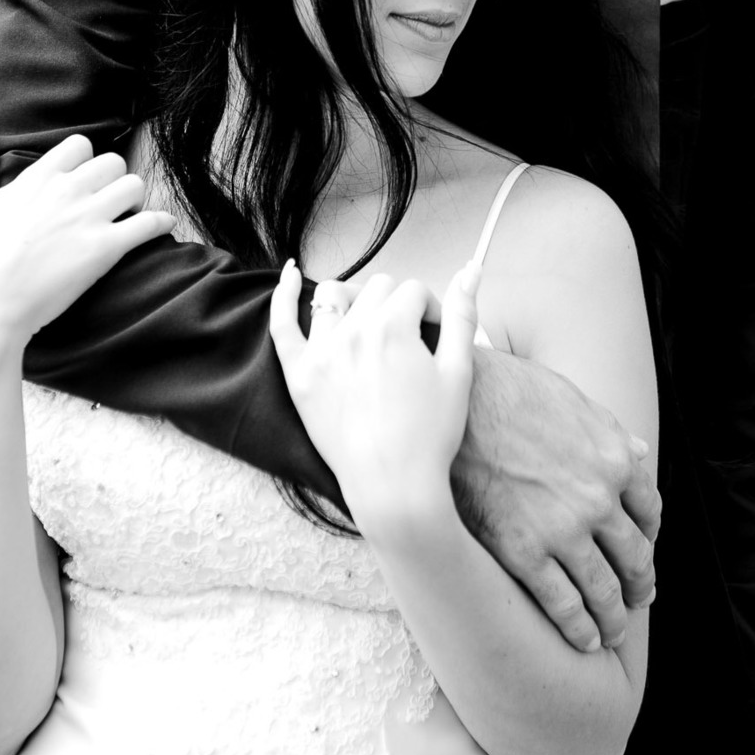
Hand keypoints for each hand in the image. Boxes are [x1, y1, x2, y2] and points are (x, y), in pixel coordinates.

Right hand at [0, 123, 173, 347]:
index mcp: (36, 178)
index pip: (80, 145)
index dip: (84, 162)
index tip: (81, 182)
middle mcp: (65, 191)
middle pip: (113, 162)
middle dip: (112, 181)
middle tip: (107, 204)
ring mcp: (87, 218)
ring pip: (134, 185)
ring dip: (134, 201)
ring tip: (126, 218)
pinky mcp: (105, 249)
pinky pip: (150, 223)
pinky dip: (160, 224)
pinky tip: (160, 228)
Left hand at [269, 261, 481, 529]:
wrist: (393, 486)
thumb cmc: (430, 434)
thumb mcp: (458, 372)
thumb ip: (464, 315)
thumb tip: (472, 267)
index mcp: (393, 326)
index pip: (414, 291)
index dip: (431, 311)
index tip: (437, 338)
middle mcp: (352, 331)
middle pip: (377, 289)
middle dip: (397, 304)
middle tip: (409, 340)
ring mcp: (320, 351)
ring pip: (333, 295)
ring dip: (354, 299)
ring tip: (366, 319)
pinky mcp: (299, 374)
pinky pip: (282, 324)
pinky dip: (282, 295)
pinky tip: (288, 273)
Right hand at [452, 348, 659, 652]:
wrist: (451, 403)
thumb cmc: (506, 390)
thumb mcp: (569, 398)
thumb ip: (608, 429)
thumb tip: (640, 450)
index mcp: (614, 459)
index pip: (648, 510)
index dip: (648, 536)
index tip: (642, 549)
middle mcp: (598, 499)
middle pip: (633, 556)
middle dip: (639, 584)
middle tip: (637, 599)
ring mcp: (562, 530)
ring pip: (603, 590)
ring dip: (613, 618)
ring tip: (611, 633)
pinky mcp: (522, 552)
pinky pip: (563, 604)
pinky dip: (579, 628)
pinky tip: (583, 641)